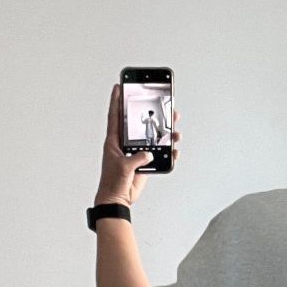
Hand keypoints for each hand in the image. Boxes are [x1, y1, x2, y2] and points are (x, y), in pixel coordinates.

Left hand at [94, 84, 182, 206]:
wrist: (118, 199)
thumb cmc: (112, 182)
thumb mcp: (123, 167)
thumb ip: (137, 158)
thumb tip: (149, 153)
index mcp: (114, 141)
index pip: (115, 116)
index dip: (116, 101)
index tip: (119, 86)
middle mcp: (125, 144)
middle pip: (139, 124)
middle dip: (150, 114)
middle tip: (161, 105)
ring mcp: (135, 153)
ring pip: (152, 138)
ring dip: (164, 133)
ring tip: (174, 128)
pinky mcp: (144, 163)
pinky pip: (158, 155)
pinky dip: (167, 152)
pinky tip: (174, 149)